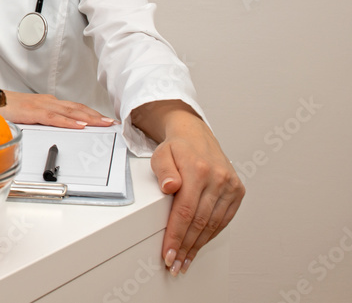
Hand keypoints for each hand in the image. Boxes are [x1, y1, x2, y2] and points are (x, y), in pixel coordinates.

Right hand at [0, 90, 115, 127]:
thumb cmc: (7, 108)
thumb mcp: (29, 116)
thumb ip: (43, 121)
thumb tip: (56, 130)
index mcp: (47, 103)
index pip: (74, 108)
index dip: (91, 113)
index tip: (105, 120)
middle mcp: (48, 102)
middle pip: (77, 108)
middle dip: (97, 115)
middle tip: (112, 122)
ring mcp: (41, 106)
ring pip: (70, 112)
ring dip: (89, 117)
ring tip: (103, 123)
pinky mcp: (33, 112)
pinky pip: (54, 118)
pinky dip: (69, 122)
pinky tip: (80, 125)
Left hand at [136, 102, 244, 275]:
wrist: (196, 135)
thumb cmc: (176, 148)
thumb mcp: (160, 154)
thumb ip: (163, 170)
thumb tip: (170, 186)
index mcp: (198, 169)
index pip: (185, 211)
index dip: (176, 236)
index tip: (168, 253)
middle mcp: (218, 178)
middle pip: (200, 221)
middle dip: (186, 246)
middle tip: (174, 264)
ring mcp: (230, 186)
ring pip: (213, 224)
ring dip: (198, 246)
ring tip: (185, 261)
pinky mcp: (238, 191)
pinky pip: (224, 220)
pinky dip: (211, 235)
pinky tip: (199, 246)